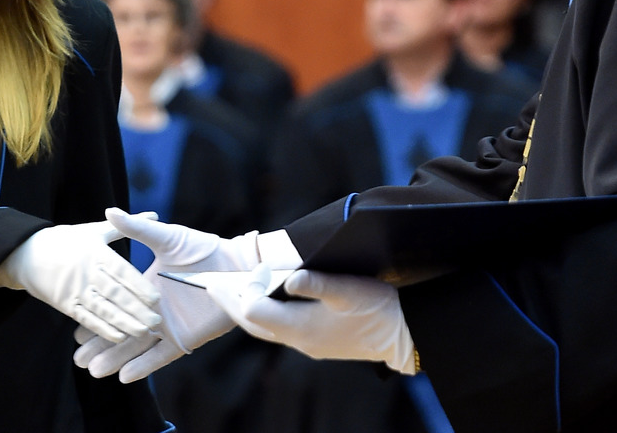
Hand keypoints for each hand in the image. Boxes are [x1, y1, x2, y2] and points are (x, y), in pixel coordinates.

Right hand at [0, 219, 161, 342]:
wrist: (26, 253)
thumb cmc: (66, 240)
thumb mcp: (94, 230)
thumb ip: (126, 226)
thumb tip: (154, 215)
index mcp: (96, 252)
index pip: (121, 271)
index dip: (138, 286)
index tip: (156, 298)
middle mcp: (87, 272)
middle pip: (115, 293)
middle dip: (136, 308)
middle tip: (157, 321)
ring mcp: (75, 289)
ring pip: (103, 309)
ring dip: (123, 322)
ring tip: (143, 332)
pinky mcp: (65, 304)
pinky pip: (86, 318)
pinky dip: (102, 329)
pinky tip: (119, 338)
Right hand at [73, 208, 262, 382]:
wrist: (237, 265)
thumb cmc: (203, 248)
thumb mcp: (166, 237)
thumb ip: (137, 229)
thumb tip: (110, 210)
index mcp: (146, 286)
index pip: (115, 304)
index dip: (97, 315)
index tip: (75, 327)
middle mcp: (154, 309)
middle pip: (121, 329)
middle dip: (99, 343)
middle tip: (77, 356)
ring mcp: (168, 325)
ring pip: (136, 345)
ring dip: (115, 358)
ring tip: (92, 370)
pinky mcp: (184, 338)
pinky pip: (160, 355)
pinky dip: (143, 366)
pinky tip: (123, 377)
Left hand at [208, 263, 416, 374]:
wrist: (404, 335)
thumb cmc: (377, 310)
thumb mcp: (347, 289)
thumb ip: (315, 283)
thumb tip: (288, 278)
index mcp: (300, 328)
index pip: (253, 311)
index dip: (242, 290)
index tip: (242, 272)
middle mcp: (298, 340)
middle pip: (252, 323)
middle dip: (231, 302)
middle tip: (212, 284)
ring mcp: (307, 344)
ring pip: (264, 328)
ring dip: (246, 308)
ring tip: (232, 288)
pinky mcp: (316, 342)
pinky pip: (279, 328)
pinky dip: (265, 313)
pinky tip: (265, 299)